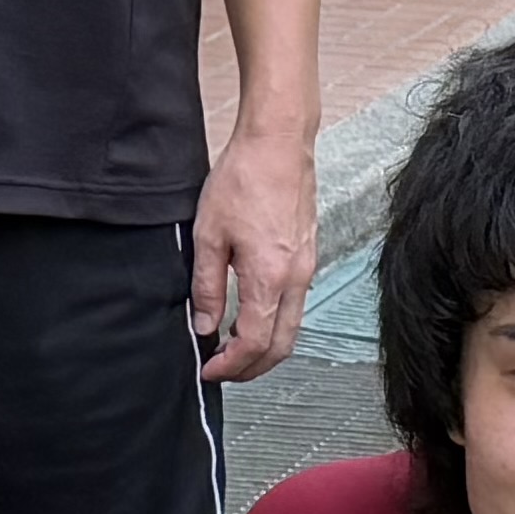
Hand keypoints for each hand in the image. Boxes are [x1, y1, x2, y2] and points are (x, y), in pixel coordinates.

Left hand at [193, 127, 316, 382]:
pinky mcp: (309, 254)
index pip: (255, 342)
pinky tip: (252, 315)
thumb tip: (205, 326)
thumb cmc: (243, 178)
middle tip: (223, 371)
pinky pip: (296, 304)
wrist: (278, 143)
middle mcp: (296, 277)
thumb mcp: (209, 235)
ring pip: (293, 327)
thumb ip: (207, 286)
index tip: (209, 370)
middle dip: (252, 368)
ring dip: (265, 347)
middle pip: (282, 345)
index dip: (231, 365)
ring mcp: (308, 266)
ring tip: (233, 347)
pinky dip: (276, 323)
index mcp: (270, 276)